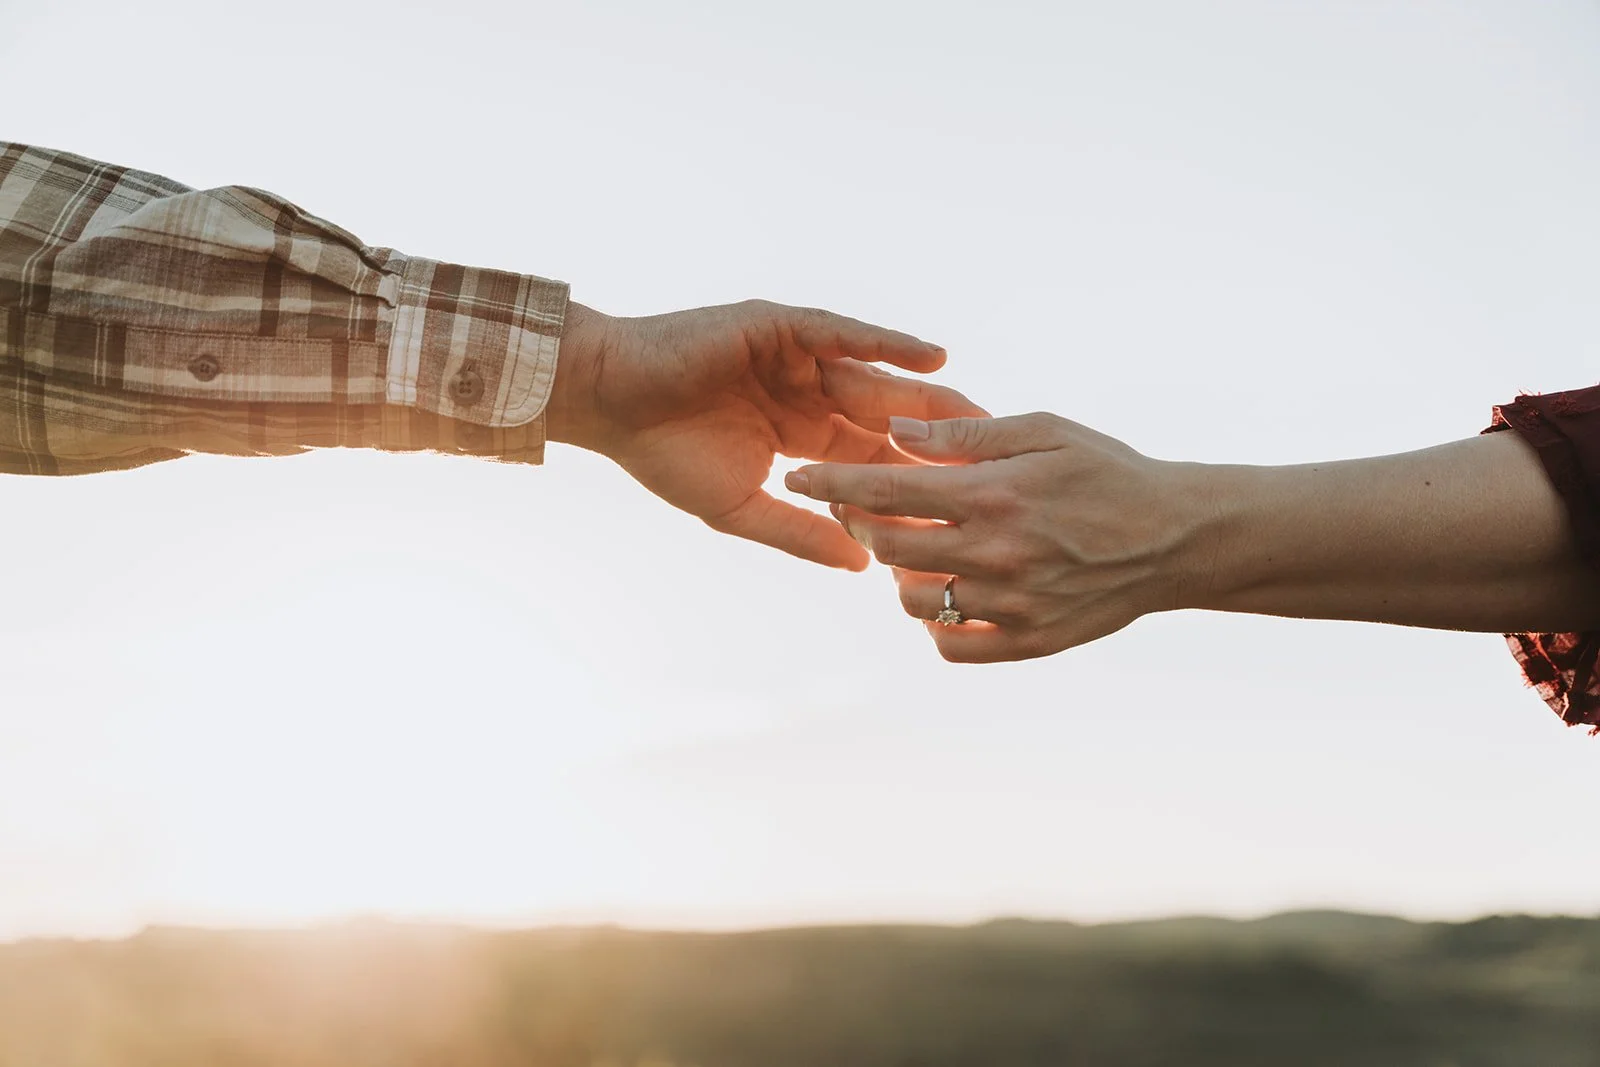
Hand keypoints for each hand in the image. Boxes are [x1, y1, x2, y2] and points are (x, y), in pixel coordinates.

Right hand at [546, 300, 987, 568]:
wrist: (609, 403)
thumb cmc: (663, 457)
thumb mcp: (742, 508)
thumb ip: (802, 532)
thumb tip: (861, 566)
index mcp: (803, 439)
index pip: (873, 462)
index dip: (917, 483)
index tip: (971, 510)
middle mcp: (809, 395)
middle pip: (890, 419)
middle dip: (940, 439)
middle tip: (1002, 461)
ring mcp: (798, 358)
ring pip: (876, 378)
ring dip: (927, 394)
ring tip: (981, 413)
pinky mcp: (782, 326)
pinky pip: (844, 334)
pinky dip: (887, 343)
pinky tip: (933, 356)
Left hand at [786, 413, 1211, 658]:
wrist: (1175, 538)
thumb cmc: (1106, 472)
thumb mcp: (1043, 431)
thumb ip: (967, 434)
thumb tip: (896, 432)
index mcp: (996, 493)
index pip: (888, 489)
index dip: (833, 482)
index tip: (797, 475)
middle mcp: (998, 553)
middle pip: (889, 547)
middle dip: (861, 522)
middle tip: (862, 506)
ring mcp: (1013, 604)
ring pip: (913, 600)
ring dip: (898, 574)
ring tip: (916, 549)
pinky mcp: (1029, 642)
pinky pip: (951, 645)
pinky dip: (935, 624)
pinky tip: (947, 594)